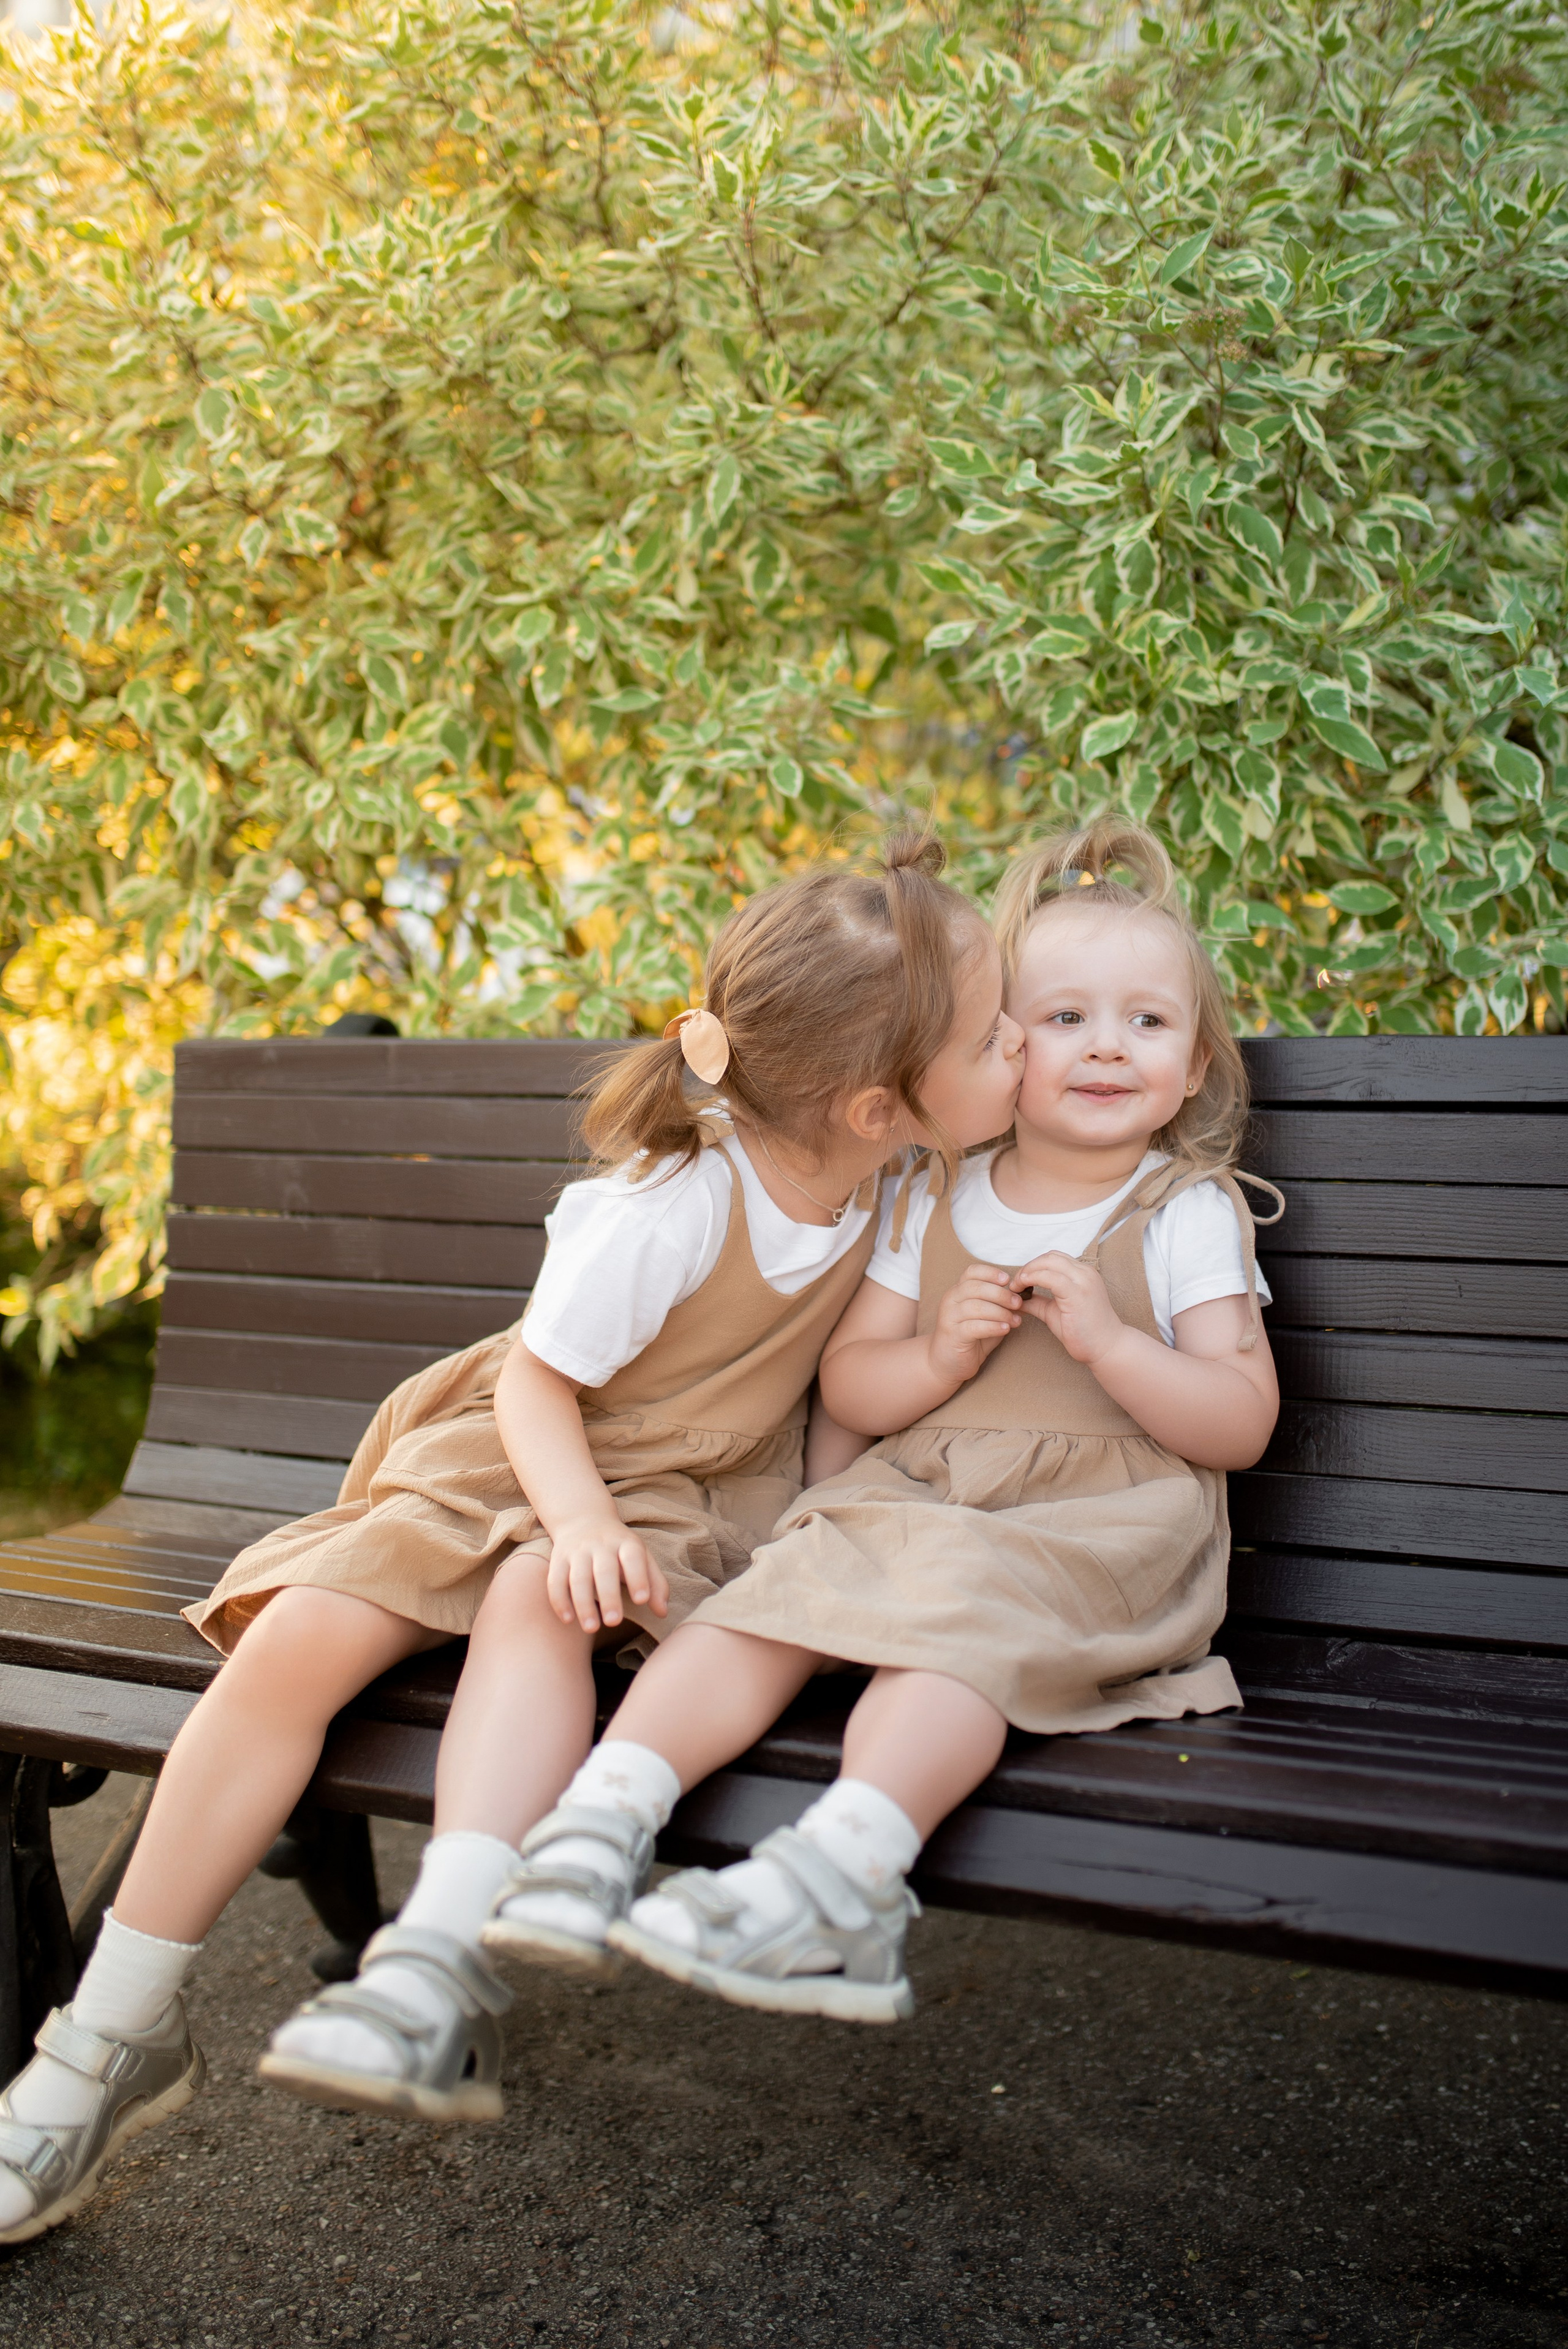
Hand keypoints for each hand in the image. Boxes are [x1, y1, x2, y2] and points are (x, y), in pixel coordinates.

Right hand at [545, 1514, 668, 1633]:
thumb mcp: (641, 1557)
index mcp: (626, 1543)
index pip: (633, 1558)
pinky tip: (568, 1620)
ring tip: (592, 1628)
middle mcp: (601, 1545)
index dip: (638, 1578)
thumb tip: (662, 1613)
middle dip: (609, 1597)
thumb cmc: (619, 1548)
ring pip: (578, 1578)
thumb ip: (655, 1583)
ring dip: (583, 1604)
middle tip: (614, 1622)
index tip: (641, 1600)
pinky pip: (555, 1581)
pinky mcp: (558, 1559)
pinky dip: (560, 1601)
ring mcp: (577, 1551)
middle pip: (604, 1571)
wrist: (583, 1518)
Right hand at [928, 1262, 1022, 1388]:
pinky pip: (974, 1326)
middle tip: (1018, 1303)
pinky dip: (993, 1326)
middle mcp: (951, 1300)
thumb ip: (999, 1306)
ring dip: (1000, 1312)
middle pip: (976, 1287)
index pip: (972, 1272)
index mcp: (958, 1291)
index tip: (1008, 1280)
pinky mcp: (952, 1335)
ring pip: (976, 1306)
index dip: (991, 1273)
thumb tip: (1022, 1298)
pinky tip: (1005, 1329)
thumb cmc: (970, 1338)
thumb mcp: (985, 1318)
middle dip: (1001, 1294)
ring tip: (1015, 1321)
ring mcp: (949, 1317)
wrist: (946, 1363)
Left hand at [1014, 1250, 1125, 1365]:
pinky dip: (1032, 1278)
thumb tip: (1017, 1297)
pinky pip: (1050, 1277)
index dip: (1033, 1266)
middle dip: (1028, 1267)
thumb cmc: (1083, 1332)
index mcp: (1082, 1274)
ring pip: (1049, 1262)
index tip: (1019, 1282)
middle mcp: (1085, 1272)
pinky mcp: (1078, 1293)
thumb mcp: (1054, 1311)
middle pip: (1049, 1257)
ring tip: (1016, 1287)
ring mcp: (1083, 1281)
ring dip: (1027, 1271)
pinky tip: (1023, 1290)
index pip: (1053, 1258)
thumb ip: (1038, 1301)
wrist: (1106, 1348)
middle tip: (1014, 1284)